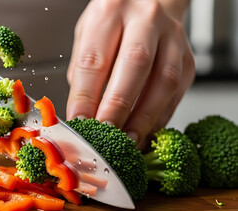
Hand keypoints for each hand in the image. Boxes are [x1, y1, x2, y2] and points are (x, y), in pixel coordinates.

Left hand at [66, 0, 194, 148]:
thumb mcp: (88, 34)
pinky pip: (177, 92)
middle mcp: (145, 19)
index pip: (95, 59)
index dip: (86, 96)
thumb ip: (84, 72)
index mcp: (111, 11)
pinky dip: (160, 117)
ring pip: (163, 80)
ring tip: (126, 140)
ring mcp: (172, 37)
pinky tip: (145, 132)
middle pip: (134, 66)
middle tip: (104, 135)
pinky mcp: (188, 58)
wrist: (152, 2)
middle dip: (117, 107)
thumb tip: (82, 114)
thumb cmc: (115, 21)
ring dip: (143, 117)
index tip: (79, 122)